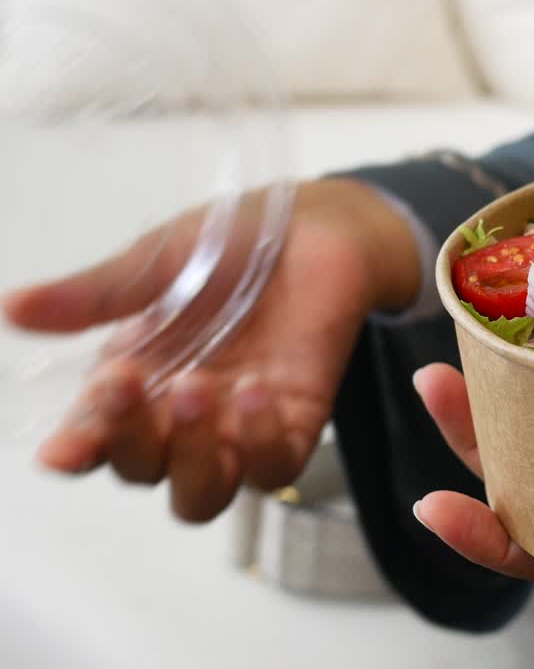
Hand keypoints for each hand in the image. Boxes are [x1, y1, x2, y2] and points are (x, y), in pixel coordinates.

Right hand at [3, 179, 420, 521]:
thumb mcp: (155, 264)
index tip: (61, 451)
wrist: (315, 231)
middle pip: (143, 472)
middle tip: (133, 380)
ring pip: (202, 492)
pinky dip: (260, 445)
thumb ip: (94, 296)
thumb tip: (12, 307)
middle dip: (129, 439)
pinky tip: (256, 392)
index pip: (93, 440)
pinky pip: (274, 470)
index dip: (76, 451)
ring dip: (192, 455)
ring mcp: (239, 429)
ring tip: (197, 386)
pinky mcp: (295, 425)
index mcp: (135, 385)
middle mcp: (180, 419)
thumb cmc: (231, 248)